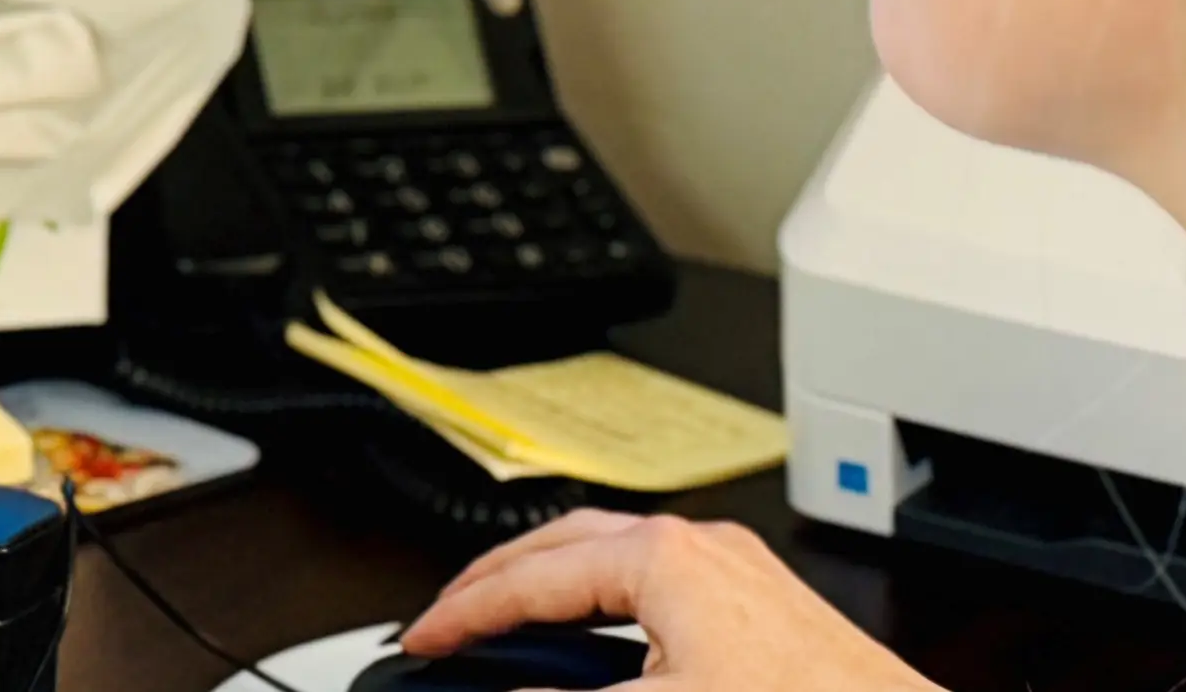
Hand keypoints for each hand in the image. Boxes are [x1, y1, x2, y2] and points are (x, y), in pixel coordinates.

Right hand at [398, 511, 938, 691]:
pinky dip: (604, 601)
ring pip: (612, 554)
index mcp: (665, 558)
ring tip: (510, 626)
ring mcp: (735, 569)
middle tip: (451, 619)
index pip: (533, 577)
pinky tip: (597, 643)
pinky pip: (657, 579)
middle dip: (498, 579)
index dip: (466, 614)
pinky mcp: (761, 603)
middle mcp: (701, 546)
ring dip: (552, 583)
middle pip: (567, 542)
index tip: (425, 642)